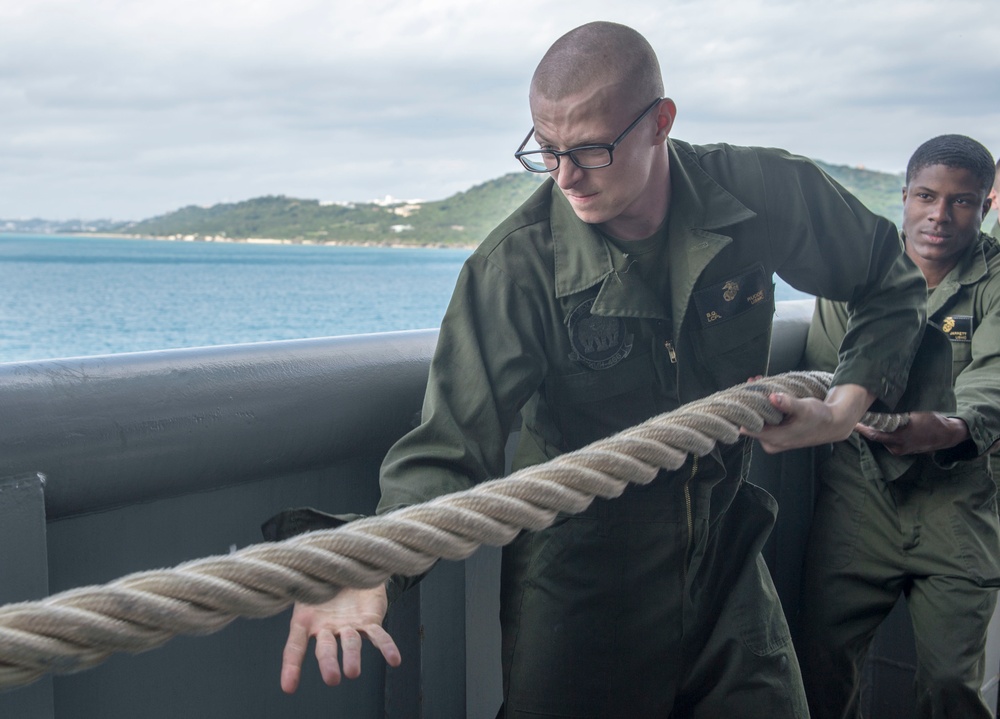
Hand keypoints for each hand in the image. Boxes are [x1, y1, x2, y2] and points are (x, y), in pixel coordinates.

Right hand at [281, 584, 399, 693]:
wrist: (350, 566)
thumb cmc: (322, 577)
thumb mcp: (307, 582)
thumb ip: (301, 587)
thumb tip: (287, 580)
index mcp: (306, 620)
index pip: (295, 647)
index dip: (291, 666)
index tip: (288, 688)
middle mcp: (327, 628)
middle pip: (326, 648)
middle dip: (328, 662)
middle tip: (332, 678)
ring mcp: (348, 626)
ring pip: (351, 643)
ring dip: (352, 656)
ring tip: (353, 672)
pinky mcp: (369, 621)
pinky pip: (378, 636)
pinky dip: (387, 647)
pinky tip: (395, 660)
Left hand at [741, 383, 874, 453]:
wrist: (833, 425)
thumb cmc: (820, 416)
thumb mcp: (805, 408)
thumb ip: (788, 404)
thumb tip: (772, 397)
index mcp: (775, 439)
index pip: (747, 428)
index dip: (743, 412)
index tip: (742, 395)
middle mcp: (771, 442)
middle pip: (750, 423)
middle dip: (749, 404)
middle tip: (751, 384)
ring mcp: (773, 439)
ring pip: (757, 420)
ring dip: (756, 403)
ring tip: (756, 383)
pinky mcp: (776, 434)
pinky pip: (763, 420)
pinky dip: (762, 406)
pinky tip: (763, 390)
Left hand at [855, 411, 968, 455]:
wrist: (946, 435)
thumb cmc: (932, 421)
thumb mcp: (915, 412)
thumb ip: (898, 413)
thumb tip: (882, 404)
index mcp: (901, 436)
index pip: (875, 434)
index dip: (863, 429)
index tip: (853, 421)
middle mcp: (898, 446)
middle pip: (876, 437)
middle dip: (866, 429)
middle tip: (857, 418)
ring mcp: (900, 450)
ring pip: (882, 440)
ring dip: (876, 431)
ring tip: (868, 420)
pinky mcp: (902, 451)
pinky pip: (888, 442)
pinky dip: (883, 435)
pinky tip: (881, 427)